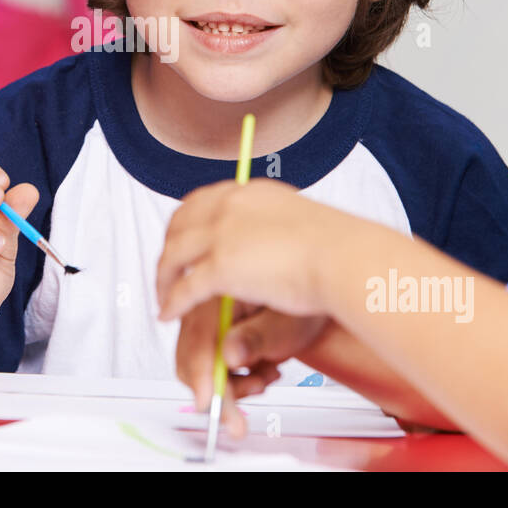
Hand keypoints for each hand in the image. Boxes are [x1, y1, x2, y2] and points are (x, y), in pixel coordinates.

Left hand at [158, 178, 360, 321]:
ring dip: (164, 279)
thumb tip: (269, 232)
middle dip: (168, 251)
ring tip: (164, 299)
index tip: (181, 244)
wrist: (344, 258)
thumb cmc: (335, 247)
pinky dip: (172, 302)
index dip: (184, 226)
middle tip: (167, 274)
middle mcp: (228, 206)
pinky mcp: (220, 266)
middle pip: (178, 226)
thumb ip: (273, 224)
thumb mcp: (296, 221)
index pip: (199, 203)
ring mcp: (221, 234)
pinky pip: (184, 287)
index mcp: (246, 192)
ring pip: (174, 257)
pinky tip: (169, 315)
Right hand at [175, 298, 328, 437]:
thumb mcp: (285, 323)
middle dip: (217, 389)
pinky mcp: (211, 331)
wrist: (312, 295)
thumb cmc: (302, 305)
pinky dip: (232, 376)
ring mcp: (205, 318)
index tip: (208, 404)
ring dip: (228, 384)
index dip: (201, 376)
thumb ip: (255, 339)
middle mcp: (203, 303)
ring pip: (198, 365)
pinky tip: (259, 371)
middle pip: (191, 357)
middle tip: (240, 413)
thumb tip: (229, 357)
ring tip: (262, 380)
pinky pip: (209, 363)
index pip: (199, 340)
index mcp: (217, 290)